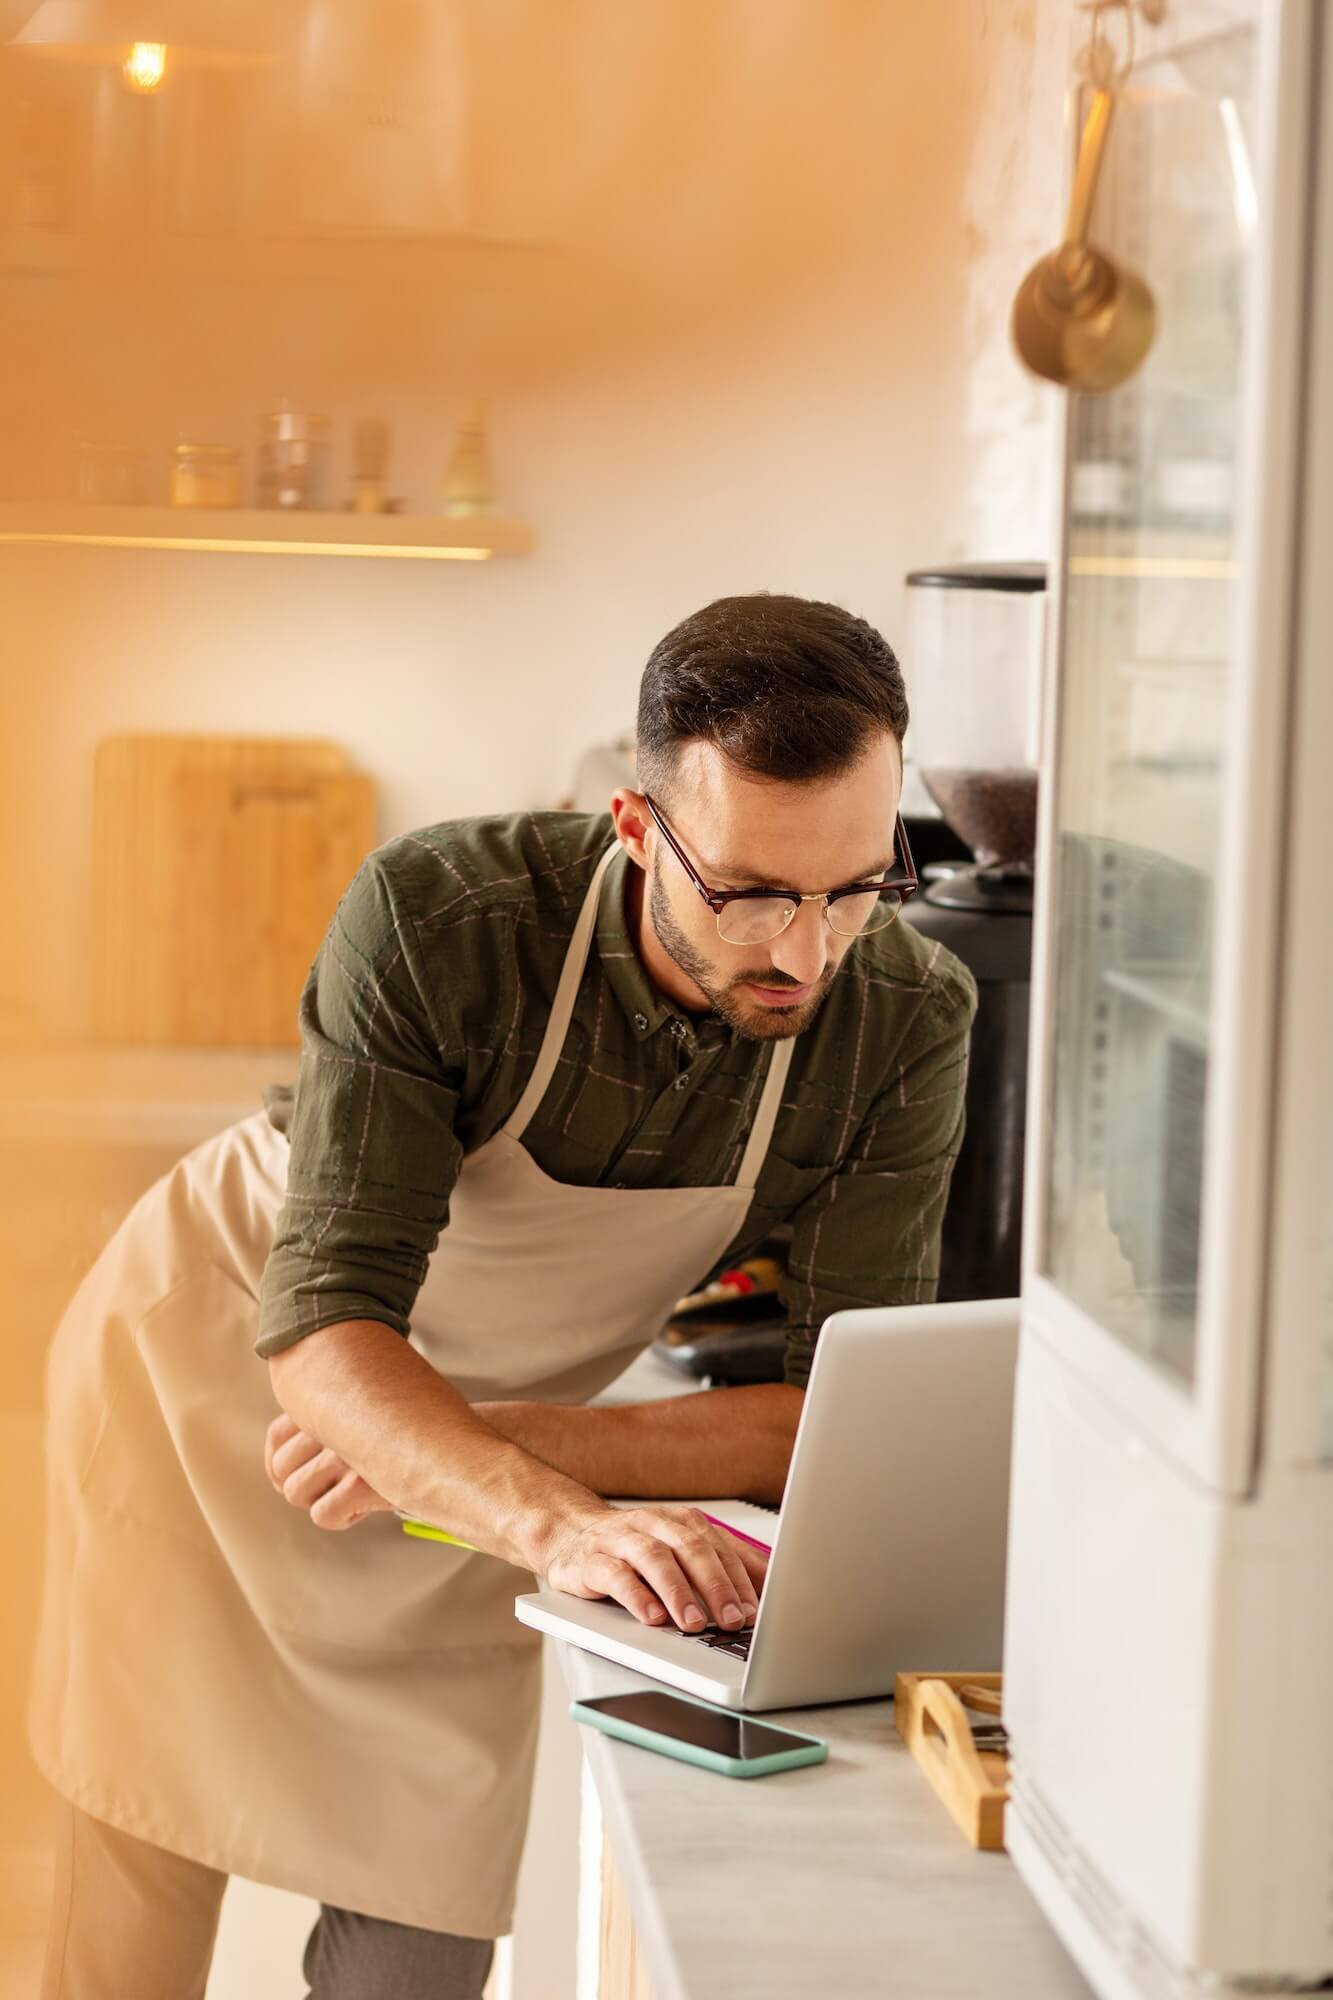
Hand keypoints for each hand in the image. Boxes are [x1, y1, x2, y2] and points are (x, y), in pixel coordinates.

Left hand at [264, 1412, 392, 1530]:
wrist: (459, 1456)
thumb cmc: (401, 1446)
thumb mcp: (363, 1422)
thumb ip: (323, 1429)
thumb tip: (278, 1483)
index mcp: (332, 1400)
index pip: (277, 1434)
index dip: (277, 1463)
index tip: (296, 1475)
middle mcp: (336, 1420)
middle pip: (281, 1467)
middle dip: (304, 1485)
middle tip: (339, 1484)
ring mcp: (346, 1452)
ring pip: (294, 1492)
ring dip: (323, 1501)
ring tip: (356, 1492)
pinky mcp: (360, 1484)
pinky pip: (322, 1515)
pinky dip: (342, 1518)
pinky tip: (368, 1505)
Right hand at [538, 1504, 767, 1631]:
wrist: (570, 1534)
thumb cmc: (635, 1550)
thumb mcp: (682, 1551)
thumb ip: (724, 1564)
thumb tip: (773, 1586)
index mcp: (682, 1522)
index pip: (719, 1547)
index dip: (739, 1579)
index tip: (757, 1611)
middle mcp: (654, 1525)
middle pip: (690, 1548)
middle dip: (715, 1585)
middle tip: (732, 1619)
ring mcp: (620, 1539)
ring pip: (653, 1558)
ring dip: (677, 1591)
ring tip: (692, 1623)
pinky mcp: (590, 1560)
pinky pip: (614, 1574)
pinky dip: (635, 1595)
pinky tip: (651, 1617)